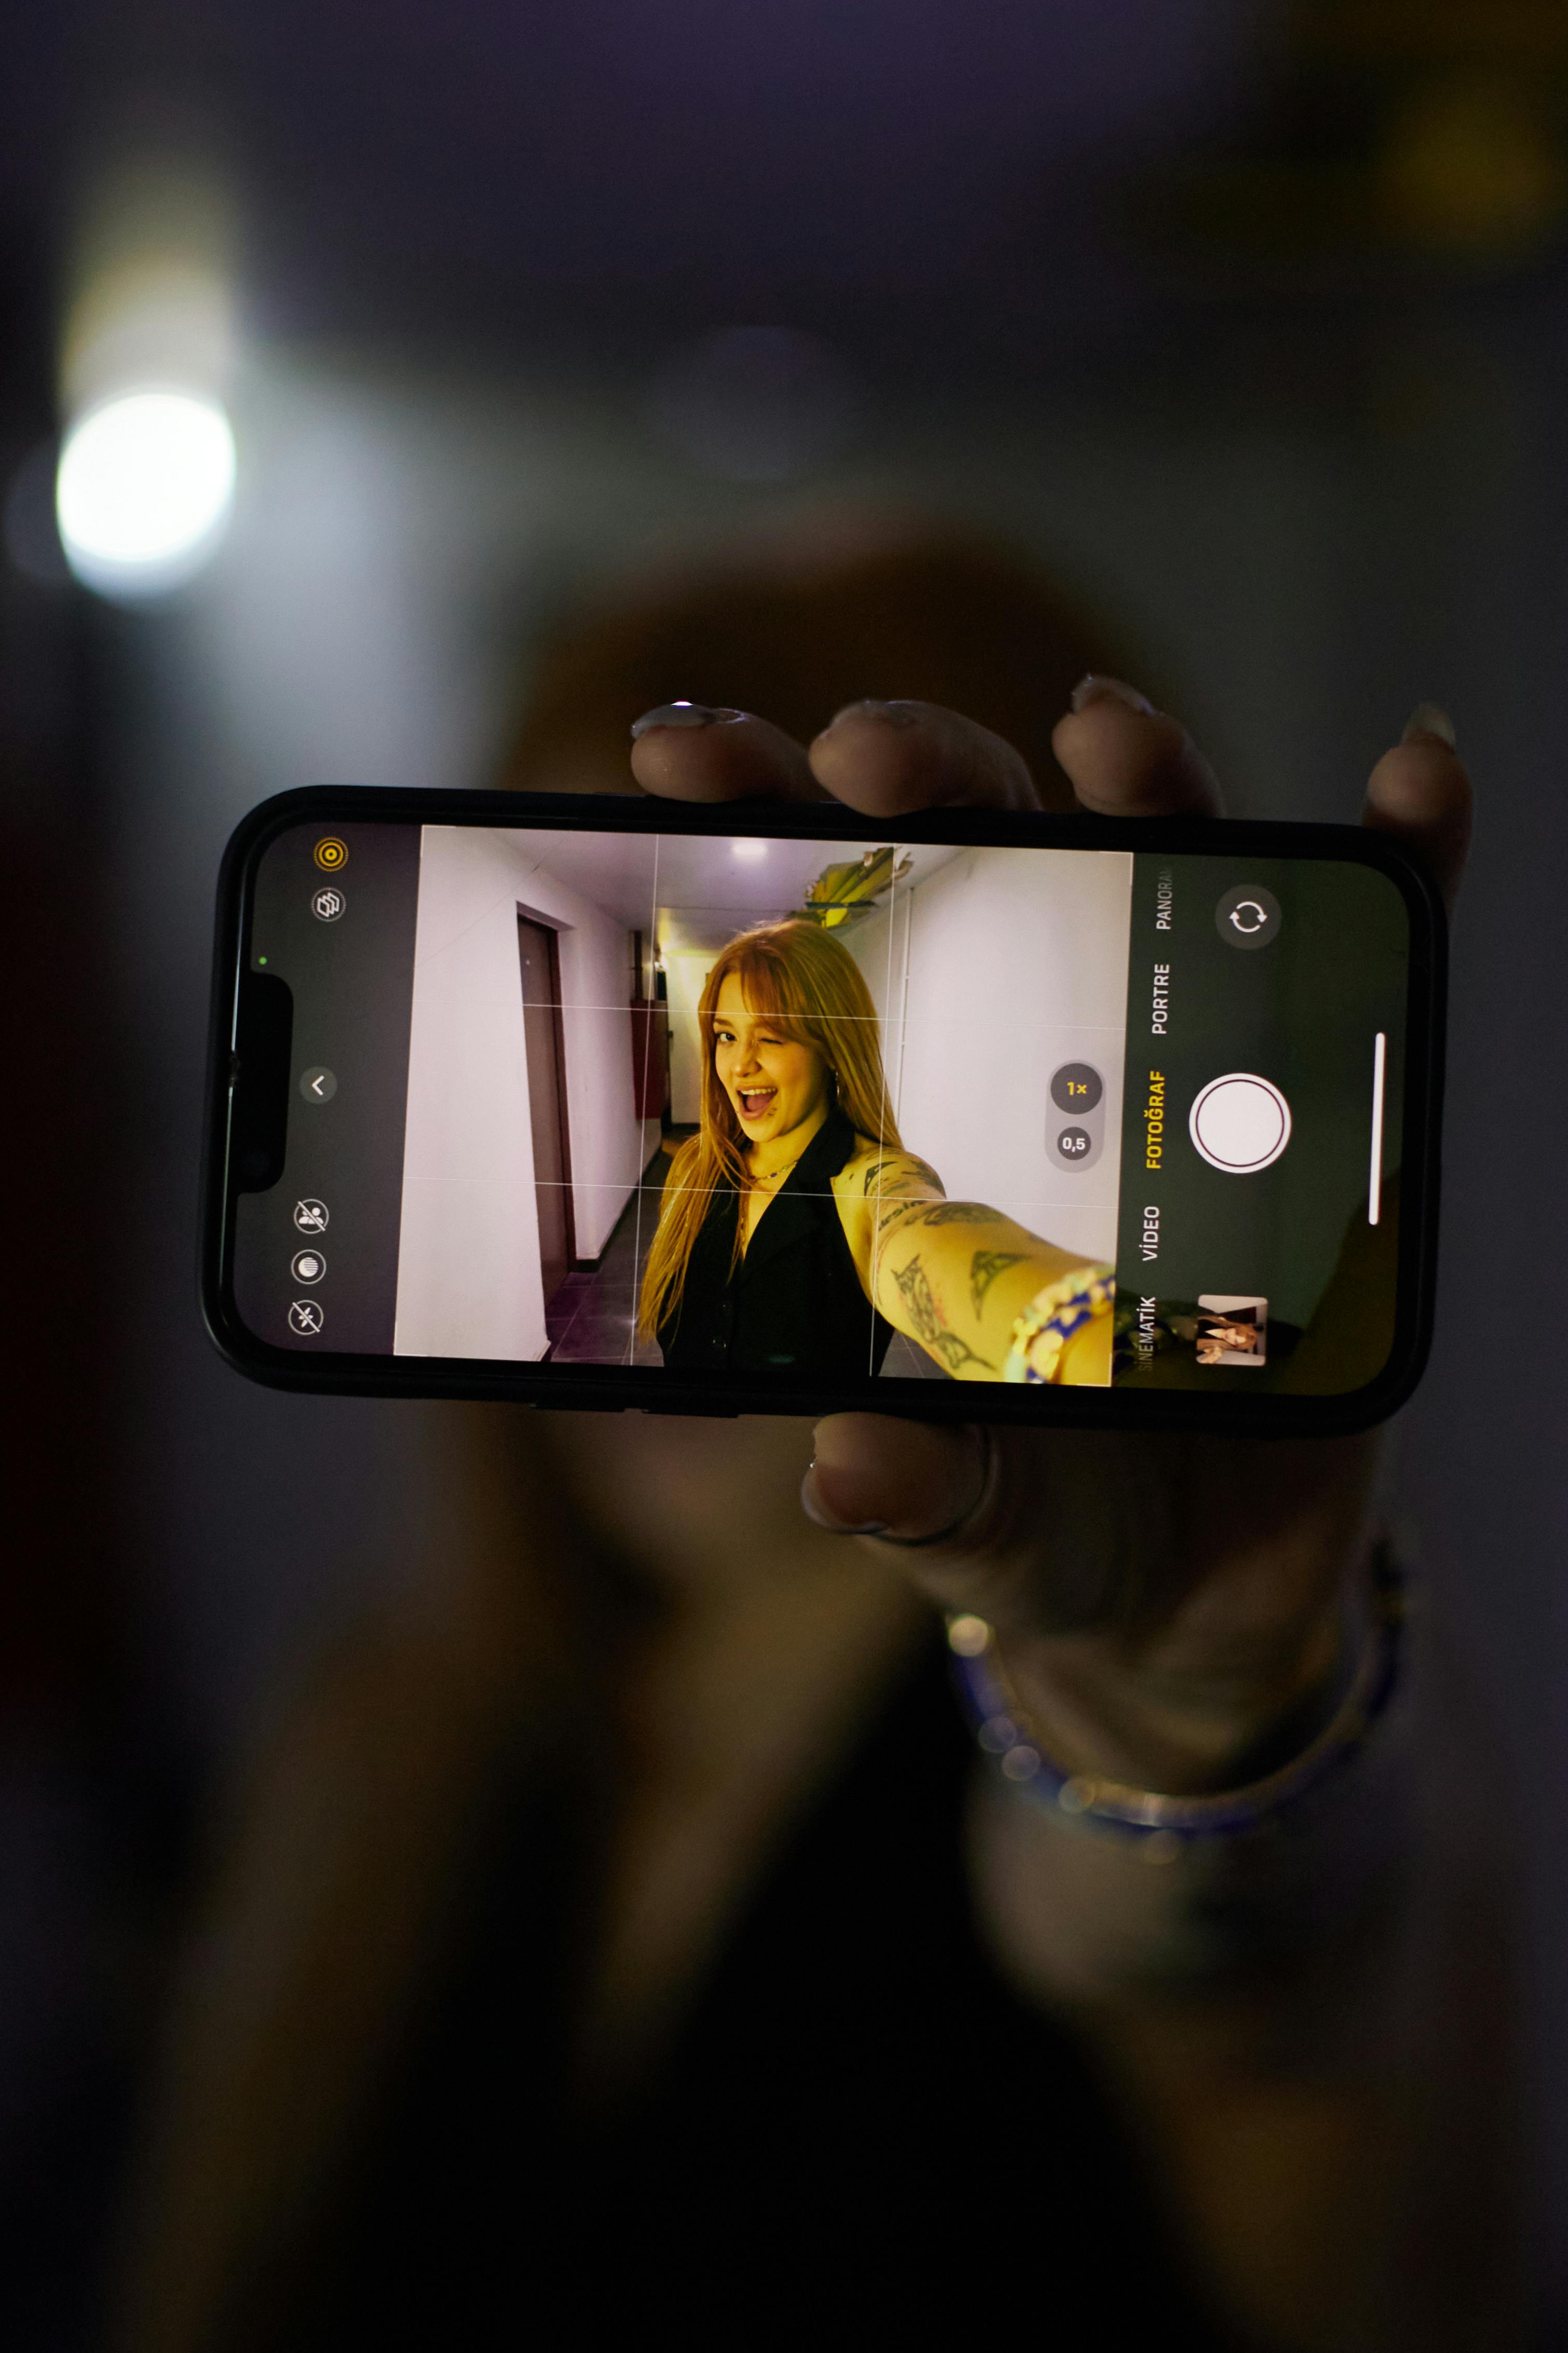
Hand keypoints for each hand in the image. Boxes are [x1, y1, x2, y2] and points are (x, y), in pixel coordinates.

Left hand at [632, 681, 1470, 1792]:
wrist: (1208, 1582)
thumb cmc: (1053, 1517)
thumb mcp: (977, 1512)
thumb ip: (921, 1490)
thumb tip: (849, 1470)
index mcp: (917, 1122)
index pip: (822, 941)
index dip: (751, 826)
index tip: (675, 751)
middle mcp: (1042, 1055)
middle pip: (983, 857)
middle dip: (922, 773)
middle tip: (863, 755)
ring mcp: (1186, 1063)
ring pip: (1161, 865)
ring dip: (1139, 775)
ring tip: (1103, 727)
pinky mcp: (1328, 1099)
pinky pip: (1372, 951)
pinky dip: (1398, 855)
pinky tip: (1409, 781)